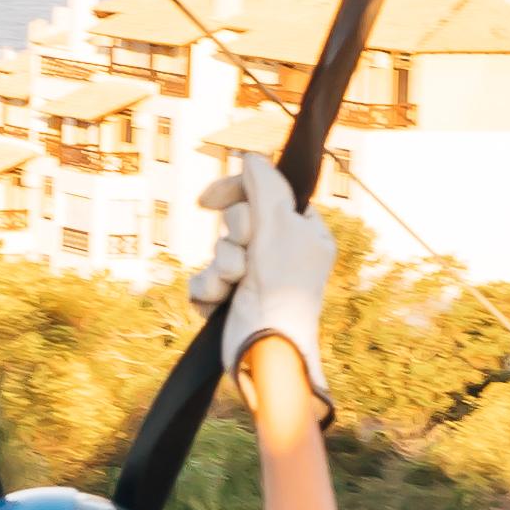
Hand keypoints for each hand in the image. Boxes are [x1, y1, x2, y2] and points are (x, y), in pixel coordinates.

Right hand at [189, 151, 336, 425]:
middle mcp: (282, 255)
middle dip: (232, 236)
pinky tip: (221, 304)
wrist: (266, 352)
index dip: (237, 193)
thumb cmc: (281, 290)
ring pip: (218, 251)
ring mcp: (257, 281)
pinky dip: (209, 291)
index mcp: (304, 234)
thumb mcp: (277, 226)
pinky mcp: (233, 304)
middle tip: (246, 252)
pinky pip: (206, 280)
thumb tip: (251, 157)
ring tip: (236, 286)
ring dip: (221, 266)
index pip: (266, 195)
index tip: (209, 198)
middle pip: (237, 220)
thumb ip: (264, 186)